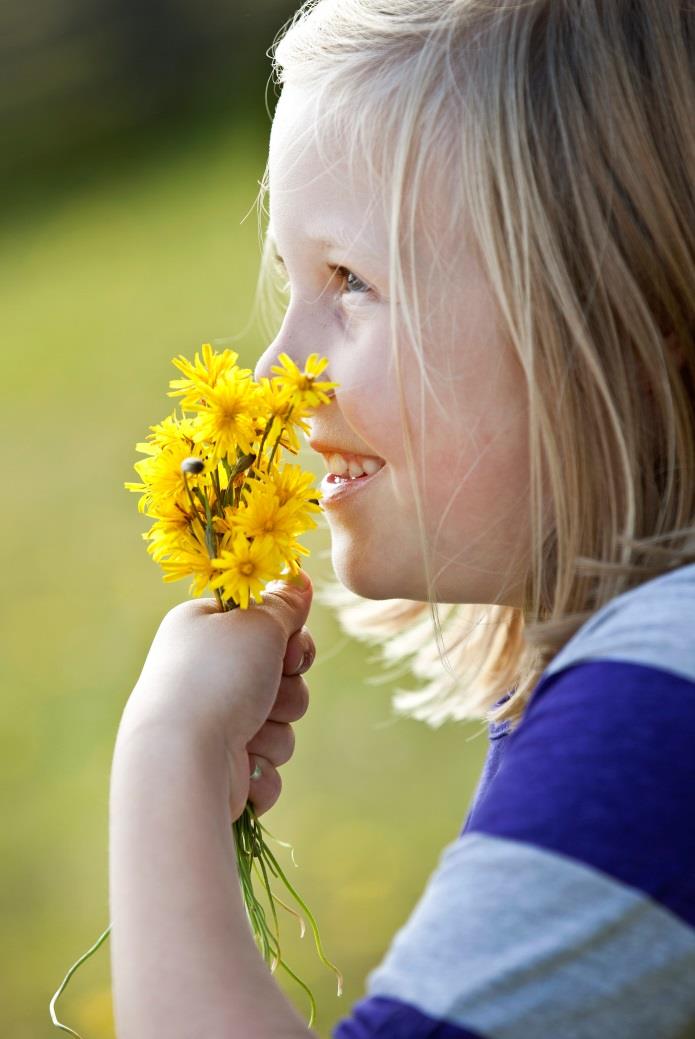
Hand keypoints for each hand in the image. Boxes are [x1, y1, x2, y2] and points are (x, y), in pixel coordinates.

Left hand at [118, 571, 315, 822]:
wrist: (183, 760)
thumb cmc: (217, 679)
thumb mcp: (258, 623)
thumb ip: (285, 602)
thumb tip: (298, 575)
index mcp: (204, 631)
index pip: (266, 625)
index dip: (290, 638)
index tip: (288, 646)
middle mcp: (205, 674)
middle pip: (282, 676)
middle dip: (287, 689)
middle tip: (268, 687)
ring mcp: (213, 722)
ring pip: (281, 721)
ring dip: (276, 728)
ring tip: (247, 731)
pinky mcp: (223, 766)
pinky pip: (269, 762)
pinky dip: (263, 766)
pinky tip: (241, 764)